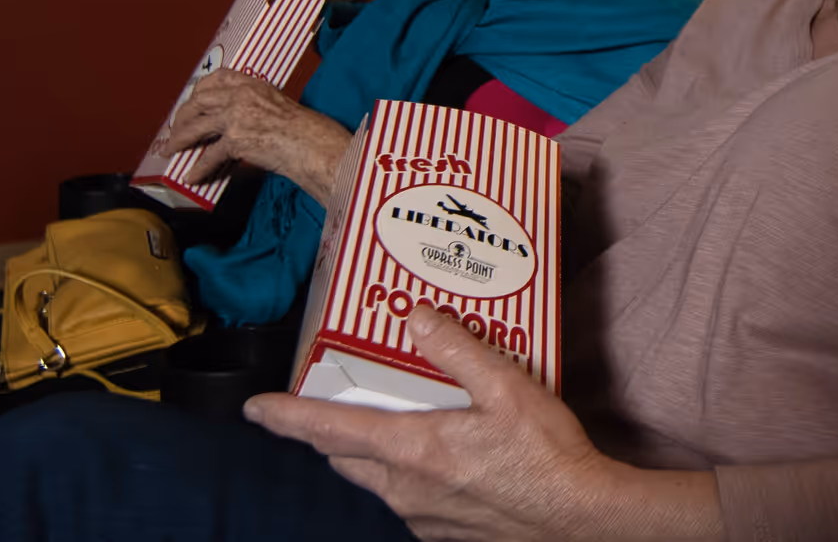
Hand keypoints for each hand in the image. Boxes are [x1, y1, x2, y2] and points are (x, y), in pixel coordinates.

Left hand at [162, 68, 351, 204]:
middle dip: (182, 117)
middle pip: (199, 101)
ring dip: (180, 140)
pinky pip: (209, 156)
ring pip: (196, 127)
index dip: (200, 89)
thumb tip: (237, 123)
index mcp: (253, 84)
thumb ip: (255, 106)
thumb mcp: (278, 105)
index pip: (218, 77)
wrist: (313, 144)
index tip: (193, 99)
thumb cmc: (305, 129)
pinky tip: (192, 177)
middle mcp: (241, 96)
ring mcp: (236, 117)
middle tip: (176, 129)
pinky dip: (199, 168)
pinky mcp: (236, 140)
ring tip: (171, 150)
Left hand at [246, 309, 721, 541]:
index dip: (287, 418)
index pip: (329, 430)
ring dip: (367, 451)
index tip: (256, 409)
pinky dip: (402, 474)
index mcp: (413, 449)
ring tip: (391, 422)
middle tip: (329, 401)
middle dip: (327, 430)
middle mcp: (405, 488)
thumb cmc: (548, 456)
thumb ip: (456, 349)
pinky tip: (437, 457)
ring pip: (372, 479)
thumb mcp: (507, 387)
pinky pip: (403, 499)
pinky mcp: (440, 533)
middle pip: (342, 457)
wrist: (581, 519)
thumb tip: (415, 316)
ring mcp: (420, 517)